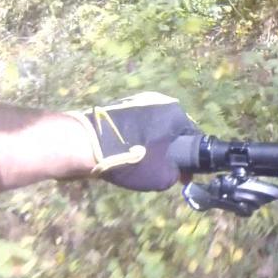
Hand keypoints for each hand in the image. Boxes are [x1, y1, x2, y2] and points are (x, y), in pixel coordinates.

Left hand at [68, 92, 199, 190]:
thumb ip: (176, 175)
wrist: (83, 145)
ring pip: (154, 129)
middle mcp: (159, 101)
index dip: (192, 159)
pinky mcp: (117, 107)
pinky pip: (136, 127)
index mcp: (176, 112)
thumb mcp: (162, 176)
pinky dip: (135, 140)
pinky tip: (126, 155)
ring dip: (153, 145)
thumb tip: (175, 173)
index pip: (194, 136)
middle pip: (172, 131)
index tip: (184, 175)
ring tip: (142, 164)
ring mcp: (135, 101)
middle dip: (170, 150)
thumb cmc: (131, 158)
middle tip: (163, 170)